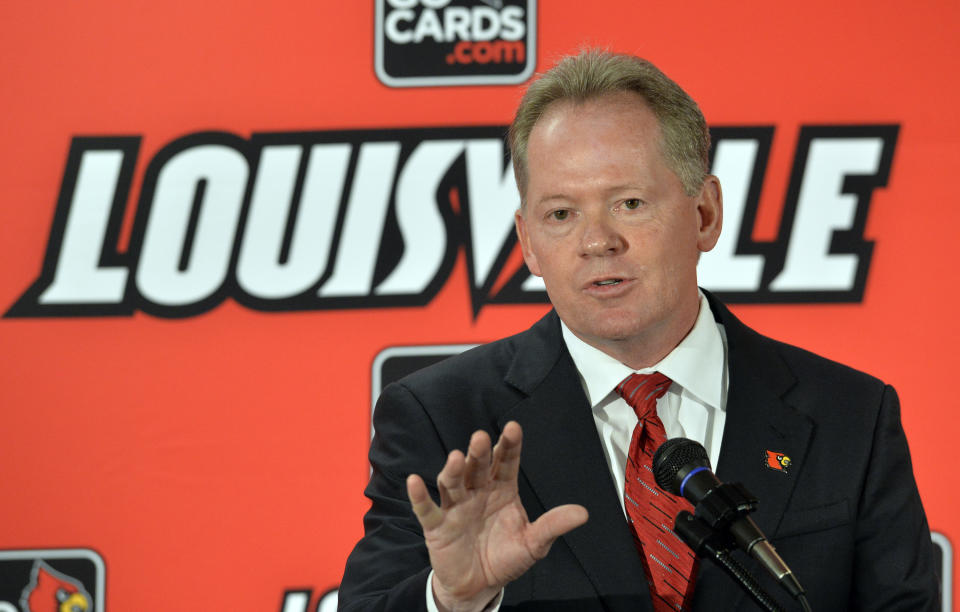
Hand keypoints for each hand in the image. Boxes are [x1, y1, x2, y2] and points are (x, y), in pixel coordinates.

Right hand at [406, 421, 588, 611]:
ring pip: (452, 482)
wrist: (479, 586)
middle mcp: (477, 492)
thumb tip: (582, 513)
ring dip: (452, 469)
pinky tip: (415, 482)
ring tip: (457, 458)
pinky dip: (419, 496)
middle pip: (477, 467)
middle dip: (479, 452)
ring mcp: (455, 507)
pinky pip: (426, 509)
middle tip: (480, 438)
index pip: (506, 462)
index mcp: (502, 489)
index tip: (513, 428)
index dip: (509, 445)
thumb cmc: (505, 558)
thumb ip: (553, 525)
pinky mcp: (437, 526)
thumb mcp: (534, 543)